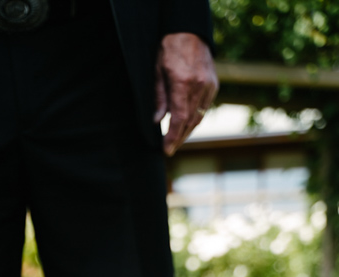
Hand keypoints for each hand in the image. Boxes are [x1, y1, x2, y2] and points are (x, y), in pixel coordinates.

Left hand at [153, 33, 218, 156]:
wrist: (189, 32)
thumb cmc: (169, 50)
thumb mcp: (157, 72)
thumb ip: (159, 98)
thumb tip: (157, 121)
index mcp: (183, 83)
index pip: (179, 119)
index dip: (173, 137)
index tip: (166, 150)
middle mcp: (199, 86)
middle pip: (190, 122)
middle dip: (179, 138)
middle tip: (169, 149)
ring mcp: (209, 85)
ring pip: (199, 117)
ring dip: (188, 131)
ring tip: (177, 141)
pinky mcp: (214, 84)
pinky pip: (204, 108)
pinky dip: (195, 119)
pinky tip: (186, 125)